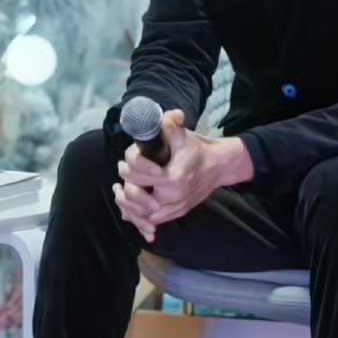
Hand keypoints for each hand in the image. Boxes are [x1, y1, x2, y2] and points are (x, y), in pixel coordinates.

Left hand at [111, 109, 254, 243]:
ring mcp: (175, 208)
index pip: (138, 173)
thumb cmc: (197, 149)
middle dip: (126, 181)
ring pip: (141, 213)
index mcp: (173, 176)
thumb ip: (171, 124)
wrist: (218, 166)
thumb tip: (169, 116)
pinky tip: (128, 205)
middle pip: (136, 195)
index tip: (129, 158)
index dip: (130, 163)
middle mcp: (173, 196)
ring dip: (126, 202)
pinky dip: (137, 216)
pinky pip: (151, 221)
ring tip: (119, 189)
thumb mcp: (183, 134)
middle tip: (123, 169)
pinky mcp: (176, 214)